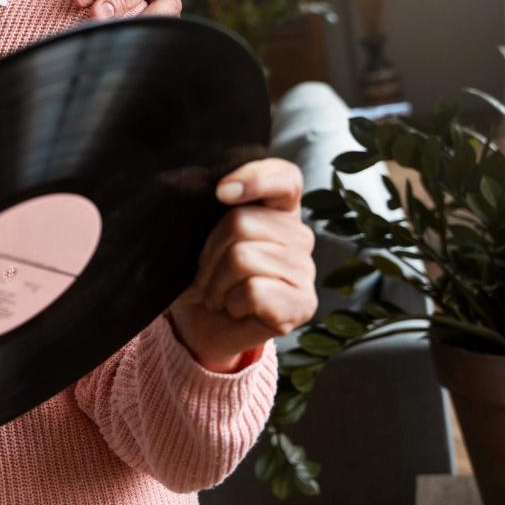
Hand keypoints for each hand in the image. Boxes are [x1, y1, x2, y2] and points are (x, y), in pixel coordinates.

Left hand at [168, 159, 316, 371]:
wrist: (201, 326)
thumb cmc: (202, 275)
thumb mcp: (199, 237)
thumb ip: (210, 210)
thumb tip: (219, 191)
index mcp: (278, 210)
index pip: (283, 177)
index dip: (255, 177)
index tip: (221, 192)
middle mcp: (299, 235)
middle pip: (242, 222)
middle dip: (210, 253)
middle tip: (208, 275)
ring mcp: (305, 270)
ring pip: (243, 258)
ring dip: (217, 283)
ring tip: (220, 294)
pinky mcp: (303, 303)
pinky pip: (254, 290)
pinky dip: (232, 303)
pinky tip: (236, 310)